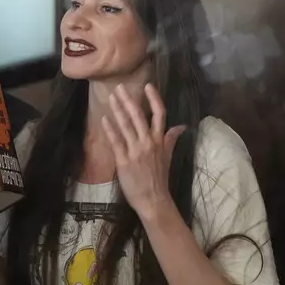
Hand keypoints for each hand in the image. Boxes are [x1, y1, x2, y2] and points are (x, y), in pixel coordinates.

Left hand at [102, 84, 185, 217]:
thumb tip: (180, 126)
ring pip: (126, 125)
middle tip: (119, 87)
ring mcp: (135, 151)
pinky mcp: (124, 160)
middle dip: (128, 100)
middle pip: (138, 116)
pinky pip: (116, 141)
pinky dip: (110, 129)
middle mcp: (148, 142)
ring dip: (117, 110)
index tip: (147, 85)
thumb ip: (171, 139)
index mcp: (160, 141)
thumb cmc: (159, 178)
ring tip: (111, 97)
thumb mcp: (168, 157)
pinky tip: (104, 119)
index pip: (159, 114)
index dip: (154, 98)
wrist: (153, 199)